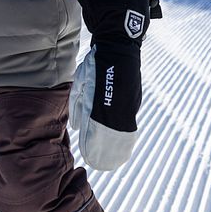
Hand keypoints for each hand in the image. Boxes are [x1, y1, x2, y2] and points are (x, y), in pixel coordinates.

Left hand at [69, 42, 140, 170]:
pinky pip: (130, 123)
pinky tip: (124, 147)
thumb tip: (76, 126)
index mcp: (99, 98)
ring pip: (121, 130)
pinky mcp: (134, 101)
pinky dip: (126, 137)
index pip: (95, 127)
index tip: (89, 156)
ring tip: (113, 161)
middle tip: (100, 164)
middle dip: (104, 149)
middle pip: (109, 133)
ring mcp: (127, 103)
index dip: (92, 143)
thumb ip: (77, 104)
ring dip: (116, 146)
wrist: (117, 47)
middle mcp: (114, 103)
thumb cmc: (95, 64)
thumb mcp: (81, 81)